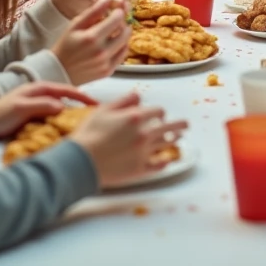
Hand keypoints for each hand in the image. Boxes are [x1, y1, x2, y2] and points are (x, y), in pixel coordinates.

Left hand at [0, 82, 96, 142]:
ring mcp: (39, 108)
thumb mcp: (20, 108)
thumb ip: (41, 105)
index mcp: (40, 89)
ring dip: (72, 119)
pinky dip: (63, 126)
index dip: (83, 96)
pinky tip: (67, 135)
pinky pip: (54, 122)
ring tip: (85, 128)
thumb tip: (62, 107)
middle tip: (96, 118)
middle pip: (67, 101)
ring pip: (62, 112)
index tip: (97, 104)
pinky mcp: (36, 120)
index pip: (67, 90)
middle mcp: (42, 97)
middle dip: (82, 108)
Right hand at [51, 0, 132, 84]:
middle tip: (117, 19)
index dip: (119, 11)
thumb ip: (92, 11)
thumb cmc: (65, 45)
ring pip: (126, 43)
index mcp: (92, 37)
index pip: (117, 19)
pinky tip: (114, 42)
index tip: (116, 9)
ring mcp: (106, 63)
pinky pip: (122, 55)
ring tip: (116, 30)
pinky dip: (121, 46)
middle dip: (123, 22)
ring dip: (124, 34)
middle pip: (125, 31)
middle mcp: (101, 51)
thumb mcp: (75, 25)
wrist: (59, 70)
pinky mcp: (108, 71)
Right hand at [71, 92, 189, 187]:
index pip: (158, 111)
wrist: (80, 161)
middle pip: (170, 128)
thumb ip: (124, 101)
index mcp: (136, 118)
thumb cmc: (88, 134)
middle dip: (179, 125)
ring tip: (178, 139)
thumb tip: (138, 95)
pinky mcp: (140, 169)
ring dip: (174, 141)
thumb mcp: (103, 110)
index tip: (160, 114)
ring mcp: (143, 153)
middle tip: (185, 125)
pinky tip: (168, 161)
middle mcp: (144, 134)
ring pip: (167, 145)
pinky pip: (158, 166)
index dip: (160, 112)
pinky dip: (164, 162)